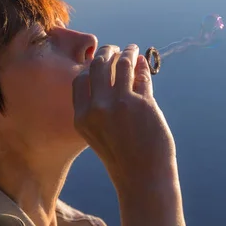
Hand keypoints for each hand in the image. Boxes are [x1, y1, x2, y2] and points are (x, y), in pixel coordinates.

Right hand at [72, 44, 176, 188]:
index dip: (90, 66)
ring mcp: (120, 104)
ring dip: (128, 53)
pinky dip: (142, 66)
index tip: (99, 60)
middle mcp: (97, 108)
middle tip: (115, 48)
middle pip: (98, 66)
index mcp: (82, 117)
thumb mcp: (98, 132)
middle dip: (106, 52)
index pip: (81, 79)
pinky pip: (141, 76)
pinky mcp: (142, 103)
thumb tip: (112, 69)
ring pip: (122, 65)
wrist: (142, 177)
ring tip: (132, 49)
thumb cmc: (121, 156)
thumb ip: (100, 104)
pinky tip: (144, 63)